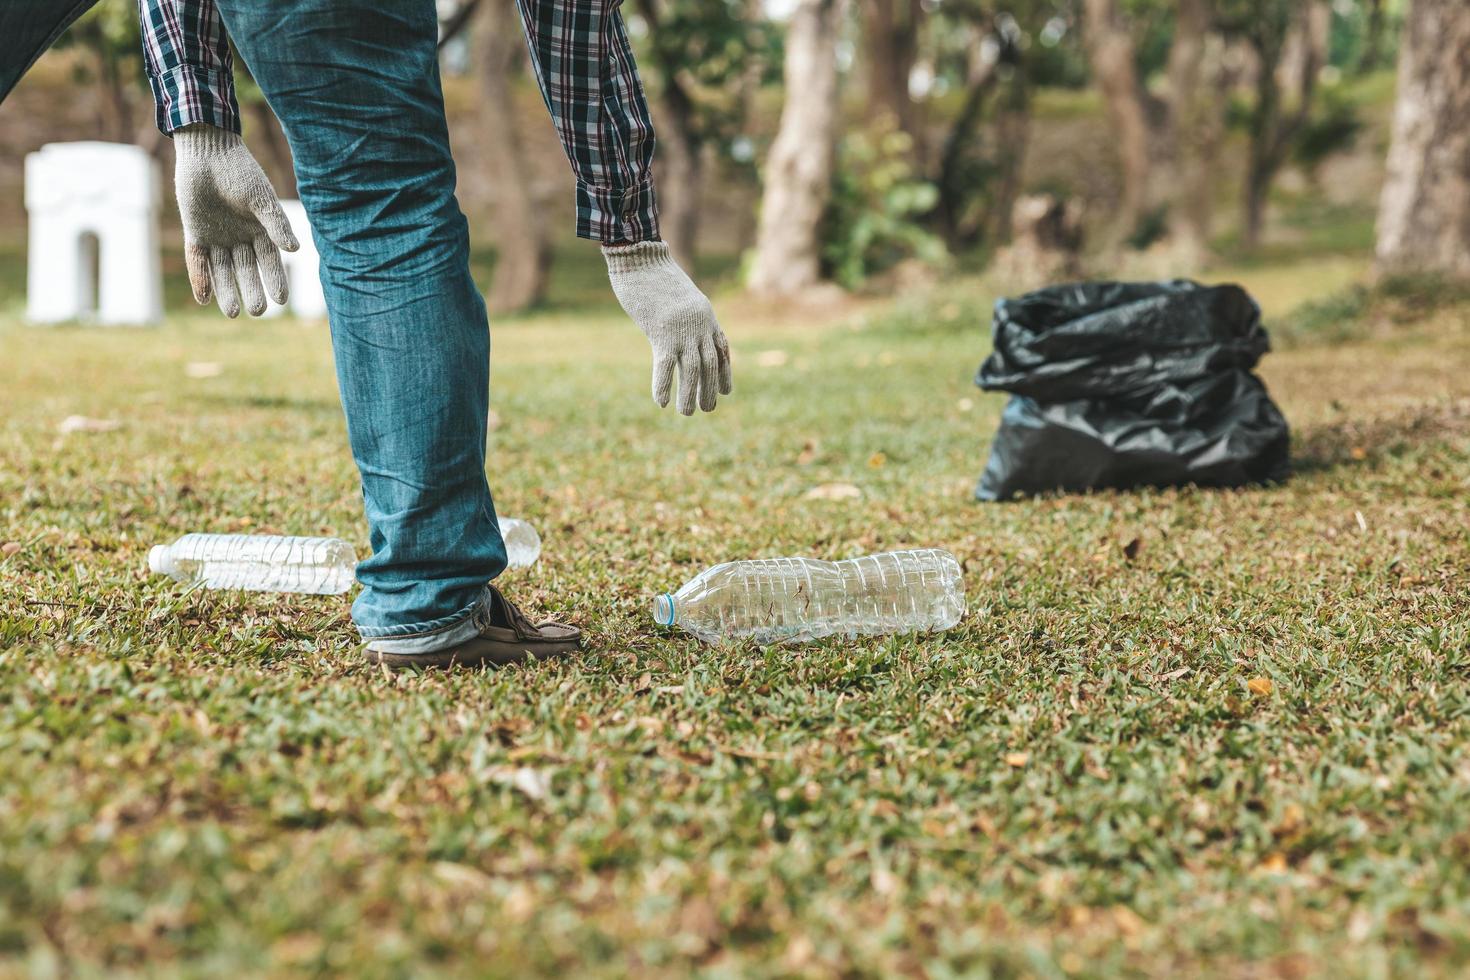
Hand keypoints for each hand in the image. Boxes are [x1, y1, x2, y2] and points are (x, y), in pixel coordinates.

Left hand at [173, 124, 298, 316]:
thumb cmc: (239, 172)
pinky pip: (198, 260)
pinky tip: (203, 298)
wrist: (207, 152)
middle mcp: (240, 238)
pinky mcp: (196, 233)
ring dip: (227, 291)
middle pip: (246, 270)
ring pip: (223, 270)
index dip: (276, 280)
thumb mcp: (260, 199)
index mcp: (261, 231)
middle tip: (256, 311)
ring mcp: (217, 237)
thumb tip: (295, 250)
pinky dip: (200, 277)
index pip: (270, 261)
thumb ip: (275, 224)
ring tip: (233, 313)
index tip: (281, 301)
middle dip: (252, 290)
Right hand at [603, 241, 732, 414]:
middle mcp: (699, 325)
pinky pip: (665, 366)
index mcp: (706, 315)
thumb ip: (686, 312)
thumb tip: (682, 324)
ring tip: (687, 413)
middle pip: (710, 364)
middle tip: (708, 409)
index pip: (722, 348)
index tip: (726, 391)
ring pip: (692, 370)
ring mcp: (682, 330)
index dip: (725, 371)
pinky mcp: (661, 333)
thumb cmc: (655, 273)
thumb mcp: (680, 294)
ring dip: (690, 394)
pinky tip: (662, 403)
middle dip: (710, 389)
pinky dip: (663, 386)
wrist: (641, 258)